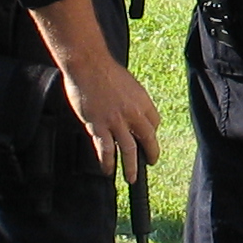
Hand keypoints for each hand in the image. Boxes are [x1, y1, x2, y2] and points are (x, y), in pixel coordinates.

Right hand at [60, 57, 161, 178]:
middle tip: (150, 163)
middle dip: (150, 154)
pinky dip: (107, 162)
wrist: (88, 64)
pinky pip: (105, 149)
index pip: (154, 123)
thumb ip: (131, 101)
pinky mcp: (98, 125)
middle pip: (147, 139)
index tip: (147, 139)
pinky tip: (107, 170)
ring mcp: (116, 121)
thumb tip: (131, 113)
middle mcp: (133, 113)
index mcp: (142, 101)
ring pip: (128, 149)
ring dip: (131, 166)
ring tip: (132, 178)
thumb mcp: (128, 84)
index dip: (151, 133)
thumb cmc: (104, 70)